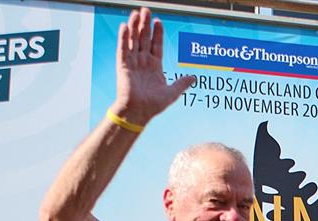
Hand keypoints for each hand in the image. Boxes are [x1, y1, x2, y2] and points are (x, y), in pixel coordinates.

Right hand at [111, 8, 193, 124]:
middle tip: (145, 10)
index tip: (158, 21)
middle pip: (144, 39)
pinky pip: (123, 49)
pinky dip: (124, 38)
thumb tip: (195, 78)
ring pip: (133, 41)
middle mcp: (143, 62)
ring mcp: (133, 63)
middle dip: (145, 25)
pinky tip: (125, 26)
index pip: (156, 45)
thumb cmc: (154, 105)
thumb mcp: (172, 93)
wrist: (139, 113)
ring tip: (136, 13)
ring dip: (134, 27)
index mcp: (154, 66)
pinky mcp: (123, 66)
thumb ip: (182, 83)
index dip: (157, 33)